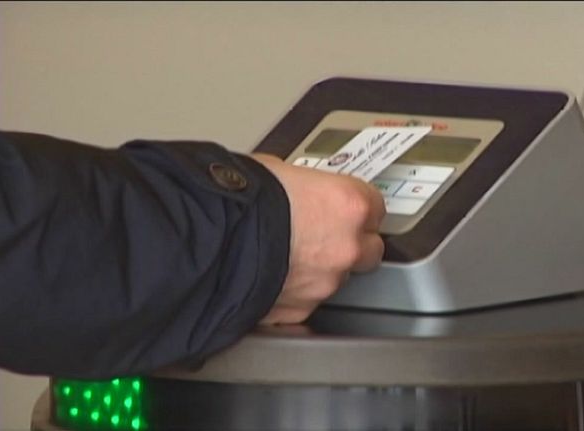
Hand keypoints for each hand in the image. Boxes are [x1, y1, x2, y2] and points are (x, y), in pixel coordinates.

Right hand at [251, 153, 385, 324]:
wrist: (208, 241)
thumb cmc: (237, 200)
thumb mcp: (278, 171)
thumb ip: (304, 186)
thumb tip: (298, 189)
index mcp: (349, 204)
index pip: (375, 206)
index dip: (356, 207)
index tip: (344, 208)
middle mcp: (346, 246)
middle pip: (370, 249)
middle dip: (352, 243)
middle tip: (325, 235)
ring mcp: (326, 282)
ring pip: (338, 278)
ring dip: (321, 269)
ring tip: (287, 255)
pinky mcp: (302, 310)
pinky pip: (306, 301)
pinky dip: (294, 292)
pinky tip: (272, 276)